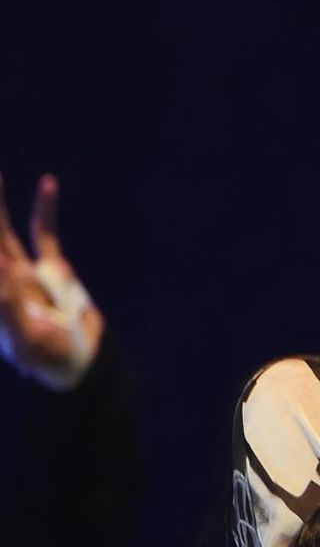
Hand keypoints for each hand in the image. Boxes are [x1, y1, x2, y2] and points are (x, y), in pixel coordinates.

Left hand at [0, 171, 103, 389]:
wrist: (84, 363)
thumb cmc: (51, 359)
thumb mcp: (28, 339)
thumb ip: (9, 307)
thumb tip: (0, 263)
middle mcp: (3, 281)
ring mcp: (26, 273)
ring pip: (5, 231)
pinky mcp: (53, 270)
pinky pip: (44, 234)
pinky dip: (46, 209)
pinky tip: (48, 183)